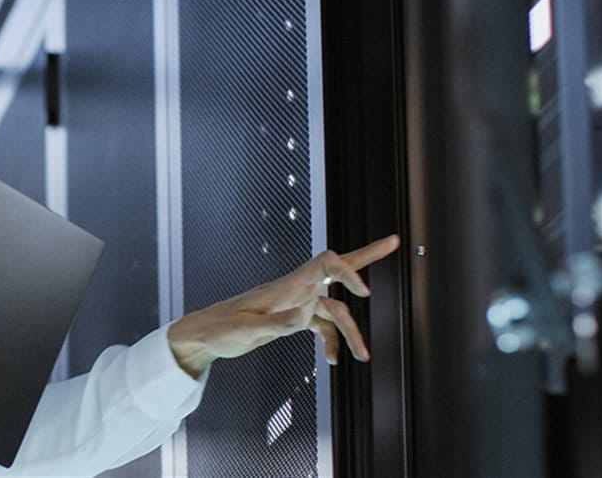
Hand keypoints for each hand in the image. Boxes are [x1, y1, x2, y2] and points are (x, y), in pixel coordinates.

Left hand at [167, 235, 400, 375]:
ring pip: (336, 310)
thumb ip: (276, 324)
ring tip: (363, 357)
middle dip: (368, 256)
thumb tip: (303, 318)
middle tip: (395, 241)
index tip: (363, 292)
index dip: (348, 271)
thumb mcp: (247, 330)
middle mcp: (297, 289)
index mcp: (288, 285)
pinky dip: (331, 341)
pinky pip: (322, 326)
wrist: (206, 335)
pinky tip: (332, 360)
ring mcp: (297, 302)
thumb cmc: (222, 329)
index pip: (326, 263)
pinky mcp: (293, 317)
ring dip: (352, 332)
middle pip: (338, 268)